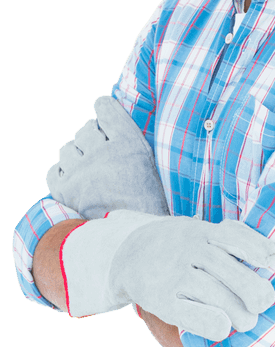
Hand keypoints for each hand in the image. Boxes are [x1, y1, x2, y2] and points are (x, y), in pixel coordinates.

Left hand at [46, 95, 168, 218]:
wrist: (133, 240)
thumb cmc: (145, 203)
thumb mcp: (148, 164)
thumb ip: (128, 139)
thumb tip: (107, 115)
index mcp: (129, 144)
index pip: (105, 107)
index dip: (103, 108)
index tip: (103, 110)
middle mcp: (102, 154)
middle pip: (85, 129)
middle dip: (91, 138)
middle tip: (101, 154)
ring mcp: (81, 173)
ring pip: (67, 149)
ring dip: (76, 155)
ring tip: (87, 169)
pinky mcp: (64, 191)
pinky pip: (54, 170)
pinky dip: (62, 173)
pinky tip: (75, 179)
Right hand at [61, 212, 274, 339]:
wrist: (127, 254)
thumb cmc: (179, 247)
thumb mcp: (200, 230)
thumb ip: (232, 236)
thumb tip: (272, 253)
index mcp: (201, 231)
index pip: (232, 236)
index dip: (254, 248)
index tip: (270, 261)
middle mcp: (187, 249)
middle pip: (225, 268)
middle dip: (251, 288)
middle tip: (264, 303)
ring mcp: (173, 274)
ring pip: (211, 292)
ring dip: (236, 310)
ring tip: (249, 322)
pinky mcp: (161, 299)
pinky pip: (188, 313)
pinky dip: (209, 323)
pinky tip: (223, 328)